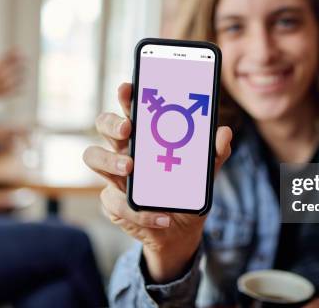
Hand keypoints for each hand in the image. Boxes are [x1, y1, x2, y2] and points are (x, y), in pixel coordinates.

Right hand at [83, 82, 232, 282]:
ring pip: (93, 156)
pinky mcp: (113, 202)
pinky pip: (116, 202)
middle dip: (112, 122)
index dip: (126, 95)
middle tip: (128, 129)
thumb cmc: (186, 192)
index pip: (131, 108)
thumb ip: (215, 153)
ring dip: (109, 160)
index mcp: (146, 136)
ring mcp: (114, 175)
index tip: (129, 87)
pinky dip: (141, 211)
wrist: (180, 231)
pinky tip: (162, 216)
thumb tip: (224, 132)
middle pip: (104, 125)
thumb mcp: (205, 173)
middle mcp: (124, 150)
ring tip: (130, 167)